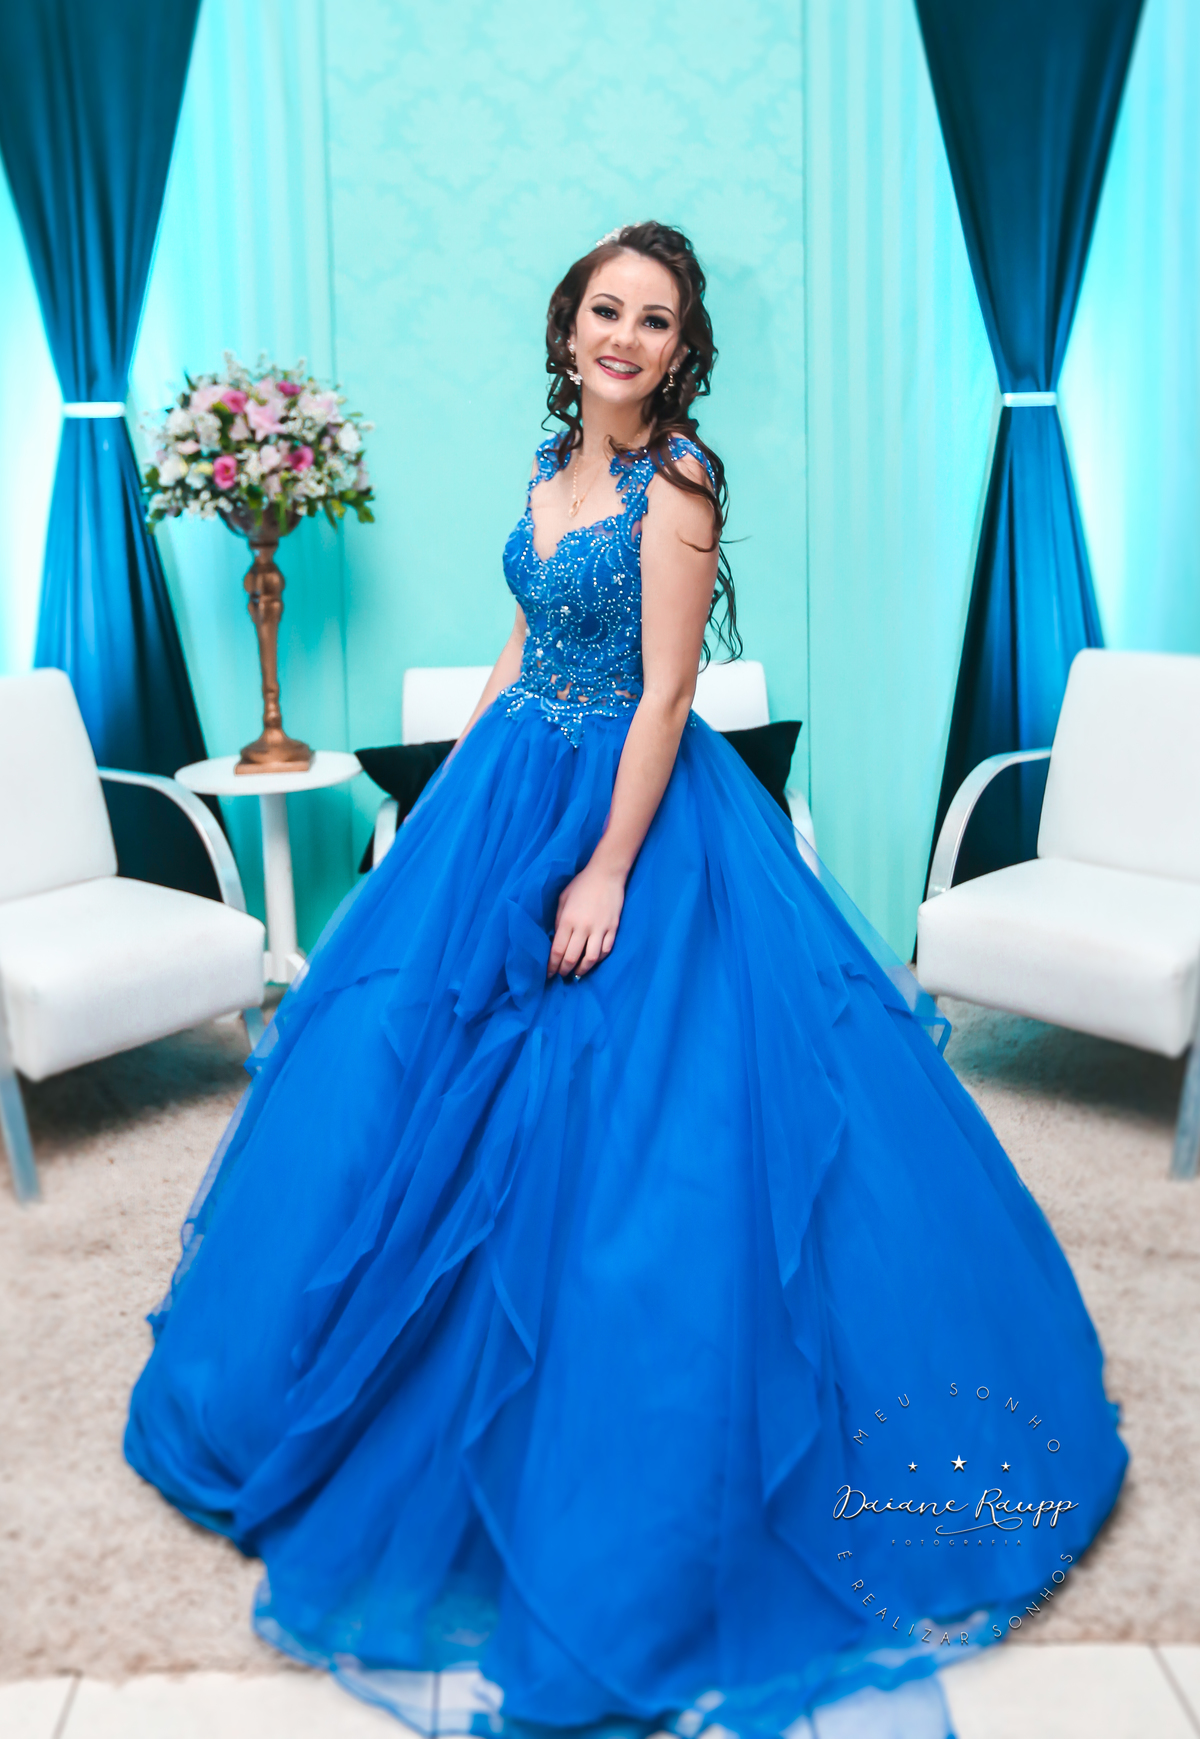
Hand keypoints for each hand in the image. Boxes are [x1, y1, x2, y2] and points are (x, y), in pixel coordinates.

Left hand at [547, 862, 624, 978]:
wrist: (607, 874)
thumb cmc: (581, 885)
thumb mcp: (562, 900)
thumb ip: (559, 921)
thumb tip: (556, 940)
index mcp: (568, 920)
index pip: (557, 950)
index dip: (552, 966)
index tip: (548, 974)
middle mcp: (583, 927)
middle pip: (572, 958)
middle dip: (564, 970)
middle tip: (561, 975)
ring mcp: (600, 929)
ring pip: (591, 959)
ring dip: (582, 970)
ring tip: (577, 974)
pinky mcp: (613, 929)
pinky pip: (606, 950)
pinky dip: (598, 960)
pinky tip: (593, 962)